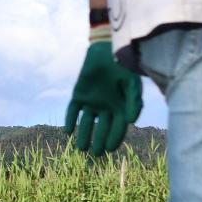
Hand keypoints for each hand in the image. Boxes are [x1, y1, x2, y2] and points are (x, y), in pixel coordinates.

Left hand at [65, 38, 142, 156]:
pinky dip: (70, 119)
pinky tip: (68, 130)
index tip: (109, 149)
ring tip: (81, 148)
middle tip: (95, 154)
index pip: (118, 129)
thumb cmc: (123, 66)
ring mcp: (92, 101)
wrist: (107, 48)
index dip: (114, 139)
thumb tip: (131, 122)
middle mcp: (106, 107)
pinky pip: (73, 110)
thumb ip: (134, 102)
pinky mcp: (79, 94)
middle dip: (98, 142)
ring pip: (87, 123)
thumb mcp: (132, 84)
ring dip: (84, 135)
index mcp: (121, 107)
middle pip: (102, 130)